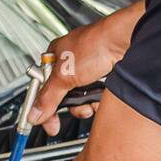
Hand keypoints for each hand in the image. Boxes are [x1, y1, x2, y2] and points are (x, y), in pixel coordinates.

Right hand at [28, 1, 141, 135]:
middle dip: (73, 104)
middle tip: (78, 105)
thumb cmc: (96, 44)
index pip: (43, 87)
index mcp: (55, 57)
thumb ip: (48, 97)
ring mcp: (88, 70)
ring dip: (87, 102)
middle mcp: (70, 63)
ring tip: (93, 96)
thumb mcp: (65, 75)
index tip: (45, 120)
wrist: (125, 40)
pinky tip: (103, 92)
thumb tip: (34, 113)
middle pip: (63, 96)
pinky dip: (99, 98)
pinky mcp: (102, 76)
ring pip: (81, 98)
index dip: (44, 105)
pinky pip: (95, 96)